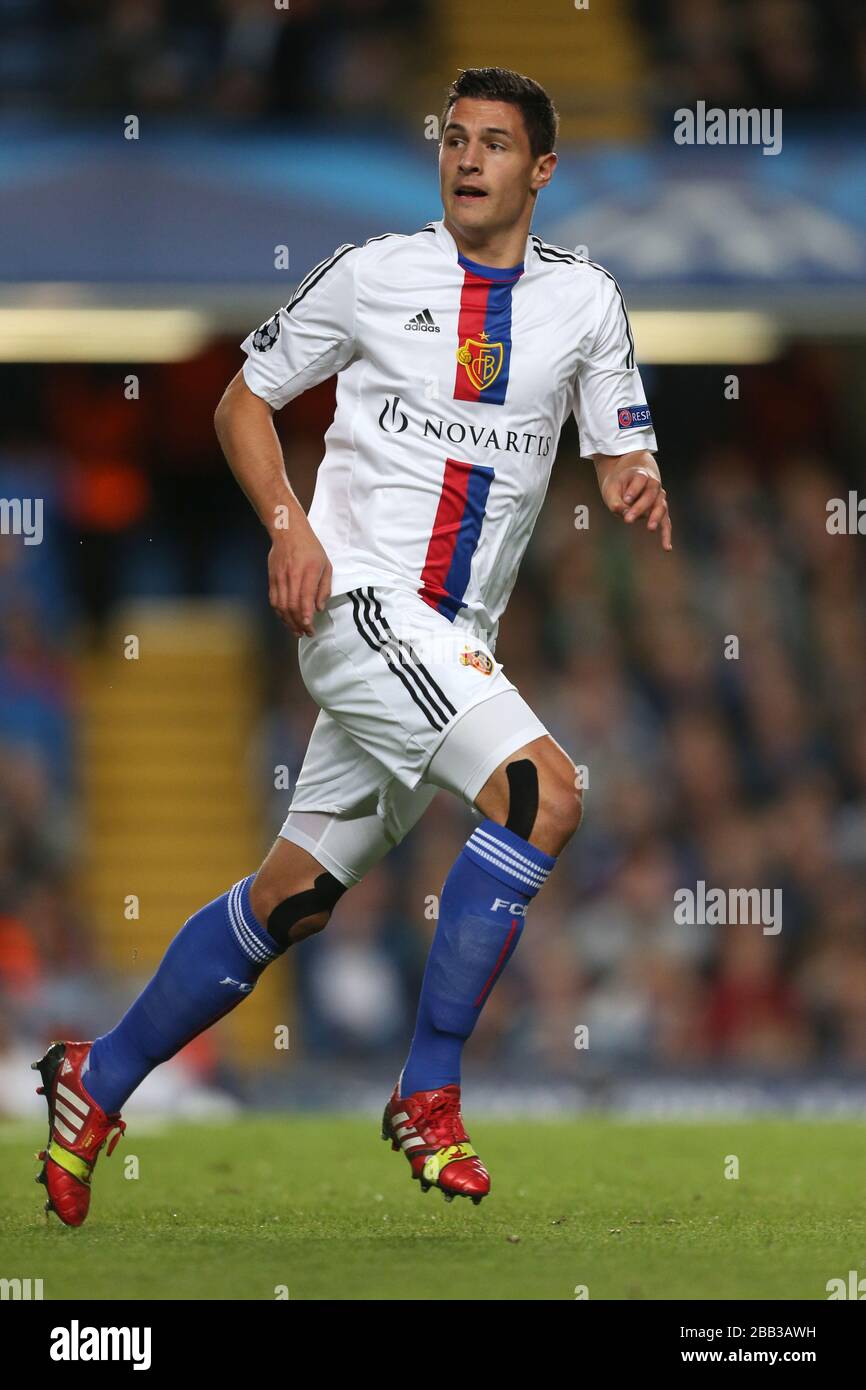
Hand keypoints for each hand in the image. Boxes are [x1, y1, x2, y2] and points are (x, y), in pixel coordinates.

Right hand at [267, 521, 331, 635]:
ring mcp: (279, 578)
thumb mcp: (326, 565)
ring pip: (281, 605)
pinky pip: (274, 600)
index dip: (305, 616)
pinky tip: (286, 619)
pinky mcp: (271, 579)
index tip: (309, 627)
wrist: (288, 533)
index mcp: (309, 571)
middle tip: (305, 633)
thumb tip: (318, 608)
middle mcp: (292, 575)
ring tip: (296, 631)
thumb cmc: (311, 549)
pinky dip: (279, 613)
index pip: (305, 598)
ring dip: (288, 621)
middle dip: (298, 623)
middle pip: (292, 605)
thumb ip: (324, 588)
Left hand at [601, 464, 671, 549]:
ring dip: (656, 518)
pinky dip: (666, 534)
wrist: (632, 478)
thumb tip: (623, 513)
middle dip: (640, 508)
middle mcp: (654, 485)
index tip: (626, 499)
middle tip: (627, 520)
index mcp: (641, 475)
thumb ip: (615, 501)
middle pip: (651, 495)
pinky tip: (667, 547)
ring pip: (661, 507)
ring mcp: (659, 497)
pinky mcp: (660, 510)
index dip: (634, 490)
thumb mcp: (612, 489)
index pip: (640, 480)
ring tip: (650, 528)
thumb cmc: (620, 484)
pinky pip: (666, 522)